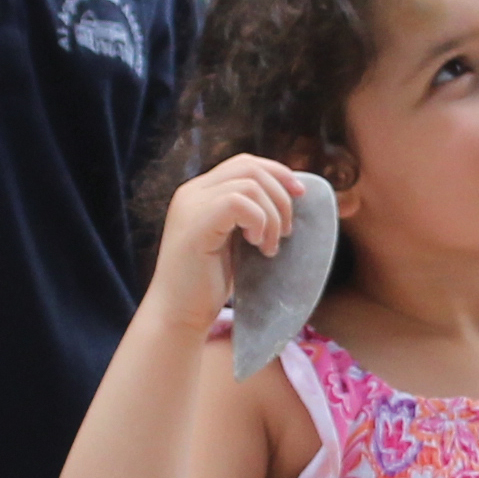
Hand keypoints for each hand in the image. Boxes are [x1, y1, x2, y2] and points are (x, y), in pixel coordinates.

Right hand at [153, 153, 314, 325]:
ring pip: (249, 184)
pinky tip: (255, 245)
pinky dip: (258, 221)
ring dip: (271, 215)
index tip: (300, 194)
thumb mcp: (233, 240)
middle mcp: (191, 192)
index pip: (243, 163)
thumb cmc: (207, 284)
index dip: (277, 172)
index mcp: (199, 193)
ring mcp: (191, 205)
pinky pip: (239, 202)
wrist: (178, 314)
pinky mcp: (196, 223)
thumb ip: (248, 215)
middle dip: (280, 194)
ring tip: (268, 247)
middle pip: (249, 166)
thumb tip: (289, 196)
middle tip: (286, 231)